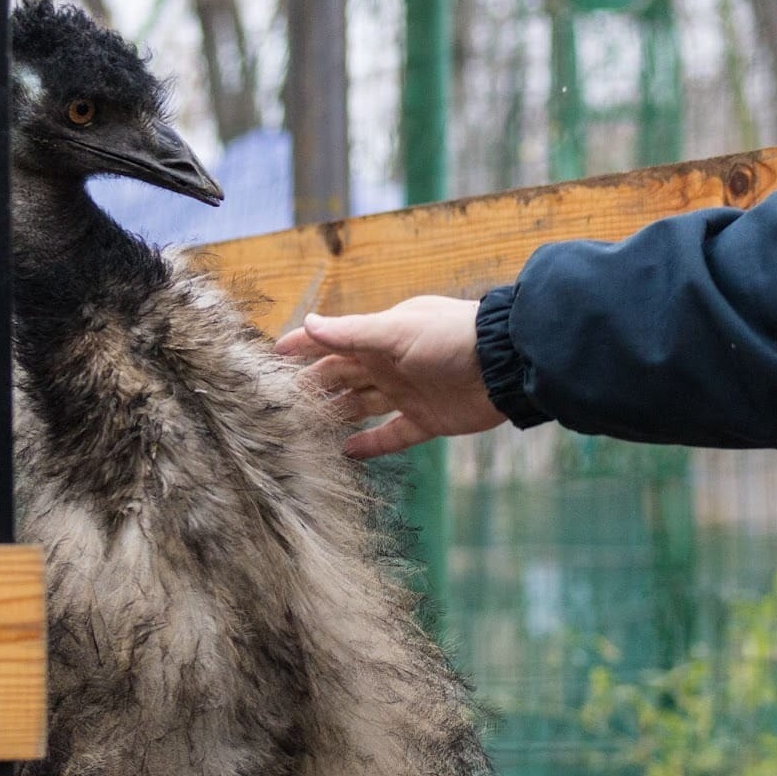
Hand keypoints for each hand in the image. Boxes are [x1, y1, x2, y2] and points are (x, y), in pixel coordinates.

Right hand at [273, 295, 507, 458]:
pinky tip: (346, 452)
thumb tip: (309, 322)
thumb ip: (352, 333)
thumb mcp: (398, 331)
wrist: (506, 365)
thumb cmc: (452, 337)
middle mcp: (390, 364)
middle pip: (341, 376)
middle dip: (311, 387)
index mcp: (381, 337)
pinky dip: (370, 444)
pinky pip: (392, 435)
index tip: (270, 358)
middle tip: (276, 405)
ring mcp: (407, 393)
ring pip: (361, 406)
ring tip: (301, 431)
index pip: (332, 341)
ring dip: (335, 415)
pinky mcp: (426, 421)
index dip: (304, 347)